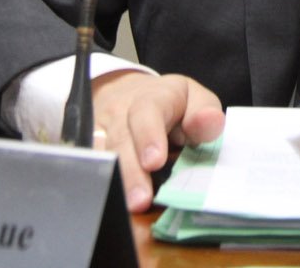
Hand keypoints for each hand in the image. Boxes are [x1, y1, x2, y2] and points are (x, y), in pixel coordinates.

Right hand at [91, 71, 225, 212]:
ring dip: (115, 182)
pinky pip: (88, 166)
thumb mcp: (194, 99)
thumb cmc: (171, 104)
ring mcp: (100, 130)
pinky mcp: (88, 148)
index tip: (155, 161)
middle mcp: (121, 112)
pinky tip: (109, 202)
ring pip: (101, 154)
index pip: (147, 111)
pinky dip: (99, 184)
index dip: (149, 136)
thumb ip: (205, 111)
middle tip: (140, 200)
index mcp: (153, 97)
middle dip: (131, 172)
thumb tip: (211, 122)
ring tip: (129, 206)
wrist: (131, 94)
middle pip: (121, 140)